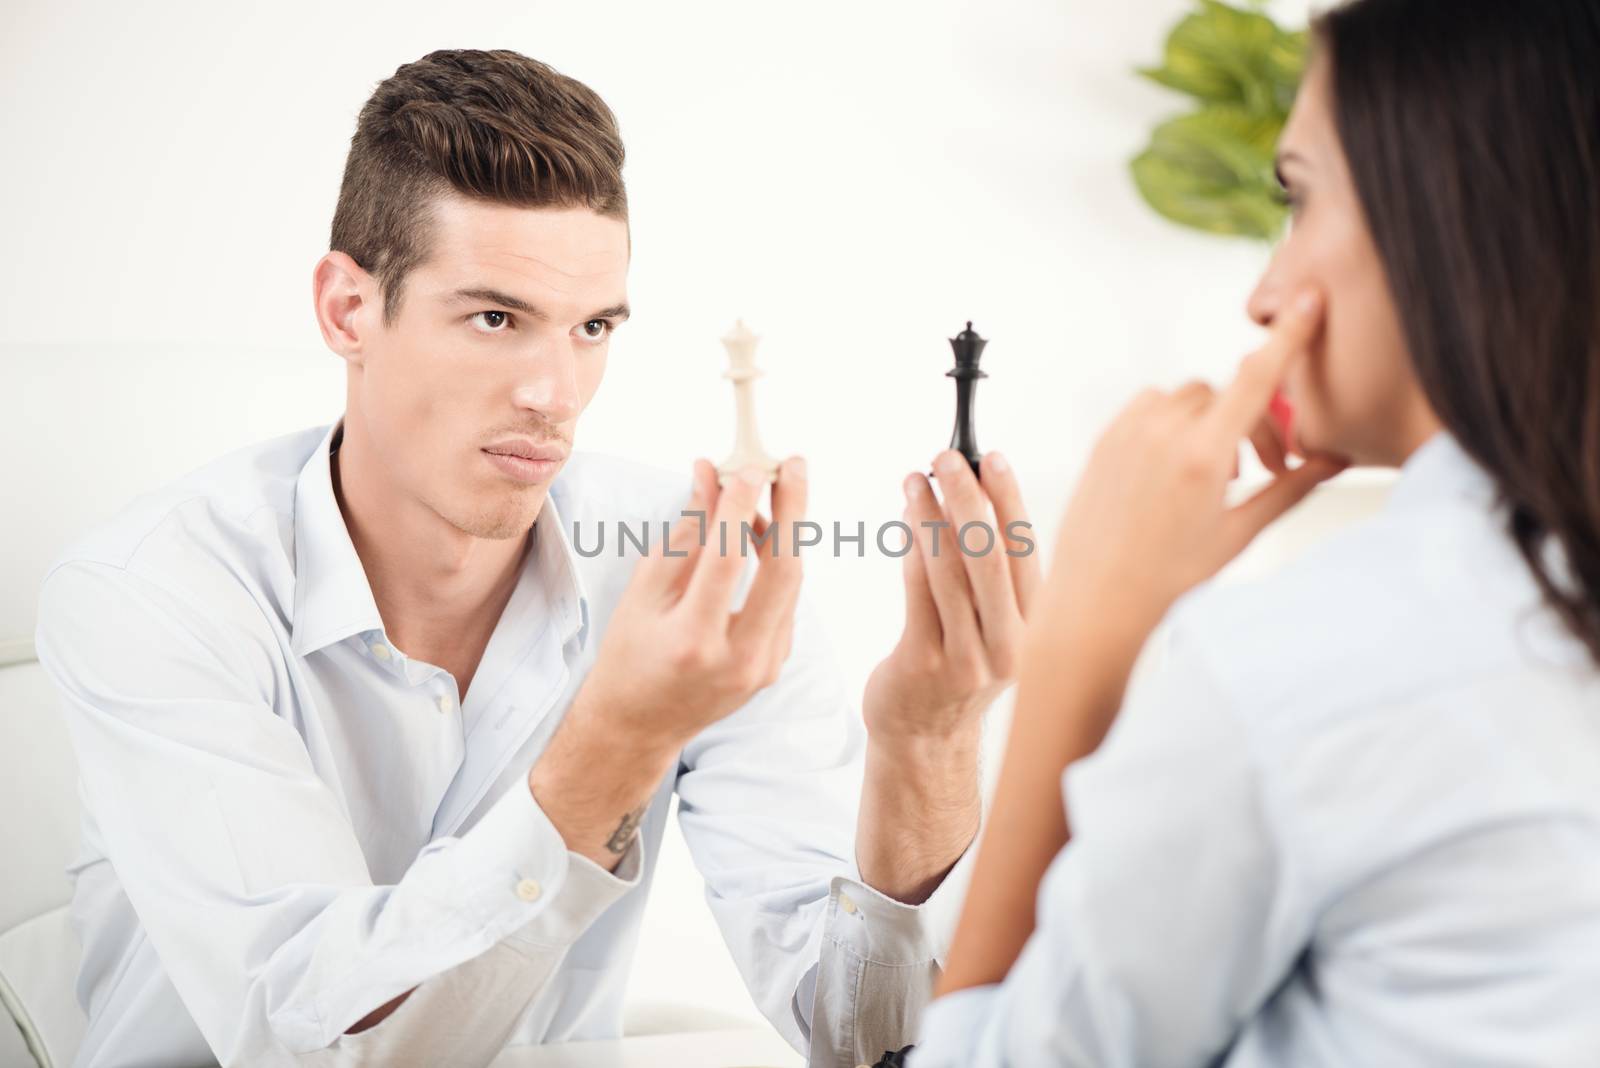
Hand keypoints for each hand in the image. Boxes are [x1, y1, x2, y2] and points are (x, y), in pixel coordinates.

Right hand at [571, 455, 807, 749]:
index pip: (726, 561)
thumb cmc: (630, 653)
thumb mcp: (644, 591)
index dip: (739, 508)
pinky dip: (777, 564)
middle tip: (792, 464)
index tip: (746, 468)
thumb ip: (684, 533)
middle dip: (793, 511)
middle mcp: (736, 659)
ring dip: (784, 532)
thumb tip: (710, 475)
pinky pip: (785, 603)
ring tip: (768, 491)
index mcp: (692, 641)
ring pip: (791, 585)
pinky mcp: (774, 666)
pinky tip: (759, 536)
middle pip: (783, 573)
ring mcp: (762, 668)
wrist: (639, 726)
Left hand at [863, 449, 1041, 747]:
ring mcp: (969, 658)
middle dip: (967, 497)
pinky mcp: (926, 663)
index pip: (1026, 552)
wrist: (924, 737)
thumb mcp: (994, 625)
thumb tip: (976, 494)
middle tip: (946, 458)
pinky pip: (919, 593)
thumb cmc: (958, 666)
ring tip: (915, 480)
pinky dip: (912, 548)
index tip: (992, 458)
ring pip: (951, 570)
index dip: (1009, 500)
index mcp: (1036, 629)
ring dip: (931, 516)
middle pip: (990, 556)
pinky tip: (905, 519)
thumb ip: (993, 573)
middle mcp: (1011, 645)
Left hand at [1044, 287, 1346, 646]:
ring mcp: (1127, 432)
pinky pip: (1150, 405)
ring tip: (1215, 474)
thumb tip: (1337, 459)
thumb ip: (1291, 488)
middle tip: (1259, 468)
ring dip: (1210, 419)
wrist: (1096, 603)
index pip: (1257, 378)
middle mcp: (1161, 433)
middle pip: (1226, 392)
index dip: (1288, 337)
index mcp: (1202, 455)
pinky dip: (1172, 422)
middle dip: (1249, 419)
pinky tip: (1176, 468)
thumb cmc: (1171, 580)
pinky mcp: (1104, 439)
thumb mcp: (1240, 535)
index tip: (1309, 300)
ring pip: (1188, 396)